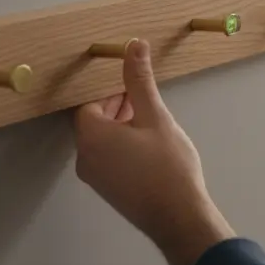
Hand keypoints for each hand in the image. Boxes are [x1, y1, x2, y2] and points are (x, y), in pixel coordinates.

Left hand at [73, 38, 234, 264]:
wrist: (180, 219)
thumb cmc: (168, 166)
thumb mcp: (156, 116)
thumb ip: (140, 81)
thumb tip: (133, 45)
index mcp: (91, 137)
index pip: (90, 103)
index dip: (112, 92)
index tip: (135, 88)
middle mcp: (85, 158)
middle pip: (94, 121)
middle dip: (118, 107)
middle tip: (146, 102)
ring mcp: (95, 179)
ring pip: (103, 141)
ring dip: (123, 127)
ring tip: (153, 124)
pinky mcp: (109, 191)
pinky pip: (109, 158)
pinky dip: (124, 146)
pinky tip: (151, 147)